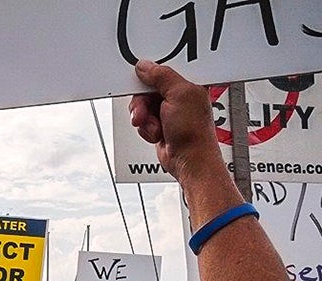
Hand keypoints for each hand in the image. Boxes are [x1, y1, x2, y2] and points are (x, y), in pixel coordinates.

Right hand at [129, 60, 222, 182]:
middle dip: (143, 103)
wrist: (188, 160)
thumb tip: (145, 66)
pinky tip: (156, 133)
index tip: (141, 84)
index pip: (162, 71)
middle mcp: (179, 97)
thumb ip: (161, 76)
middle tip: (145, 111)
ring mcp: (169, 112)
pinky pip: (143, 120)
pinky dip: (146, 128)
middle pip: (147, 90)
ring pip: (142, 106)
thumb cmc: (193, 132)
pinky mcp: (160, 125)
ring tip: (155, 127)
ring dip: (144, 118)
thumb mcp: (179, 95)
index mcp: (189, 84)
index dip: (149, 78)